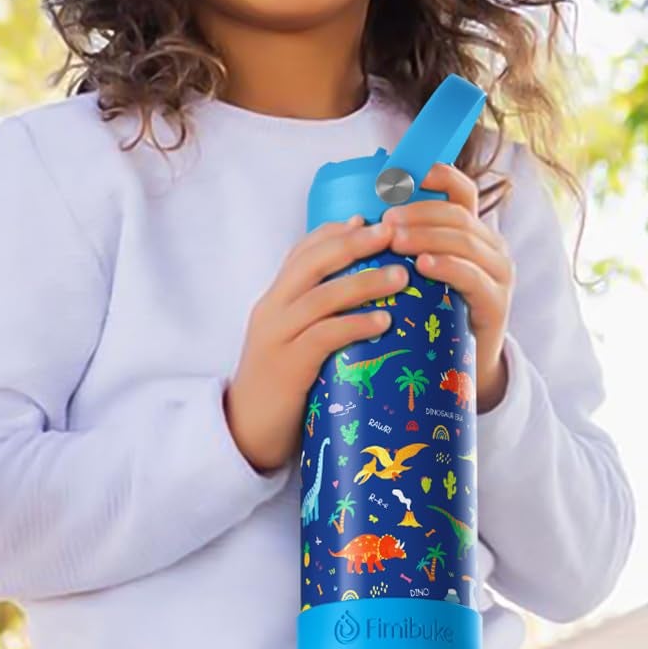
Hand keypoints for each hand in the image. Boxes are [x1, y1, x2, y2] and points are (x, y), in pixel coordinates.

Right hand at [226, 216, 404, 473]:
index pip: (300, 252)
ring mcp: (276, 337)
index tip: (369, 217)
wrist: (245, 431)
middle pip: (311, 264)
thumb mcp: (293, 340)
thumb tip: (366, 296)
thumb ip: (317, 316)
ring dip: (364, 282)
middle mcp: (271, 311)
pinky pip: (323, 336)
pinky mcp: (287, 366)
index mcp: (273, 301)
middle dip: (353, 244)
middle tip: (392, 232)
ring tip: (401, 275)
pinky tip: (383, 321)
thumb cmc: (281, 386)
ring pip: (321, 296)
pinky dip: (355, 324)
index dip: (334, 232)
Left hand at [382, 162, 513, 410]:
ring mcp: (498, 273)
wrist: (459, 368)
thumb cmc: (429, 315)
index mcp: (470, 232)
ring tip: (394, 240)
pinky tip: (423, 265)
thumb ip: (399, 246)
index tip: (400, 179)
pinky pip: (473, 276)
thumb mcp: (415, 274)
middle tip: (384, 222)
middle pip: (457, 213)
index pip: (461, 191)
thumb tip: (353, 218)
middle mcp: (490, 246)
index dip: (437, 176)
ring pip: (466, 240)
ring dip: (427, 235)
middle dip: (419, 212)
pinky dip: (447, 266)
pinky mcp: (497, 303)